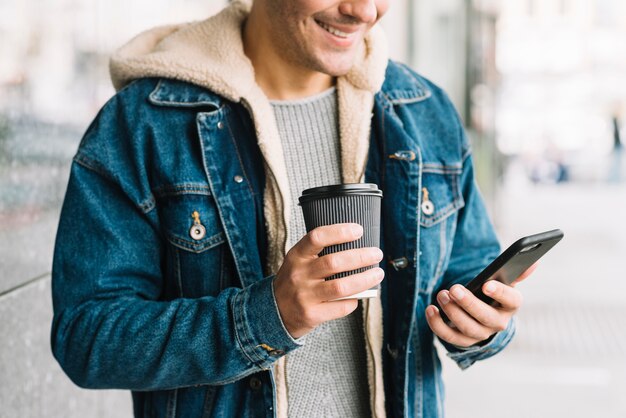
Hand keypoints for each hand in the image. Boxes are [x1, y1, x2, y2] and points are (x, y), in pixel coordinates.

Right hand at [273, 223, 384, 338]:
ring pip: (341, 286)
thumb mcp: (298, 262)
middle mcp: (299, 275)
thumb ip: (320, 254)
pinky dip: (354, 300)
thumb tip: (358, 247)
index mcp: (296, 256)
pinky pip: (341, 307)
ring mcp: (304, 296)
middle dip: (361, 256)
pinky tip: (359, 295)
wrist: (273, 312)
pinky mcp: (312, 315)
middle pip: (334, 262)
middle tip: (377, 253)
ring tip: (377, 273)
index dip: (340, 232)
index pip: (317, 238)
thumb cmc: (294, 282)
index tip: (358, 230)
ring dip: (365, 279)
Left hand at [425, 264, 536, 347]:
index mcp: (511, 304)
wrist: (484, 313)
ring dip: (452, 313)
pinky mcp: (464, 341)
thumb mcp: (504, 281)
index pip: (511, 300)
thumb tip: (533, 263)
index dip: (500, 293)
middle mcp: (498, 322)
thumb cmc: (493, 292)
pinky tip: (430, 309)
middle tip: (453, 289)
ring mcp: (481, 334)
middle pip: (486, 317)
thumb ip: (515, 272)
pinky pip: (450, 337)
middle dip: (469, 303)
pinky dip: (438, 325)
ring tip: (441, 295)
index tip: (487, 284)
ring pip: (468, 328)